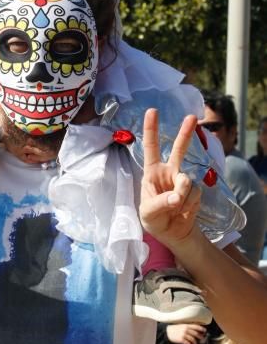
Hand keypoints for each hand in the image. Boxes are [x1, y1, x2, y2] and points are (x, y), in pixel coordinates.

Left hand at [139, 109, 201, 248]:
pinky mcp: (195, 191)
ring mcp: (183, 180)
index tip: (152, 111)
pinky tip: (183, 211)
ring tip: (173, 209)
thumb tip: (177, 195)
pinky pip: (194, 194)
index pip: (151, 147)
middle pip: (179, 149)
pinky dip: (188, 205)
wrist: (172, 233)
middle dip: (186, 133)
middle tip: (191, 117)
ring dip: (181, 198)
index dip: (151, 129)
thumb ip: (160, 203)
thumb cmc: (154, 219)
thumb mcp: (148, 213)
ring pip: (187, 181)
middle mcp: (169, 172)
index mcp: (152, 172)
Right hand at [166, 323, 206, 343]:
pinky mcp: (181, 339)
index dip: (201, 328)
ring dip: (195, 342)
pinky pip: (188, 343)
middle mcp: (186, 329)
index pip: (195, 326)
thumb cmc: (175, 328)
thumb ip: (188, 327)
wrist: (167, 331)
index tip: (205, 330)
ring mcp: (183, 334)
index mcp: (186, 325)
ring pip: (192, 339)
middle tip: (202, 339)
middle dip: (200, 336)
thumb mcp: (181, 325)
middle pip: (195, 333)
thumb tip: (195, 330)